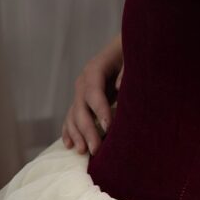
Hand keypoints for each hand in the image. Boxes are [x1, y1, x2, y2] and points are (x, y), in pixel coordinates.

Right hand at [61, 34, 122, 154]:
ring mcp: (80, 91)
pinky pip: (71, 117)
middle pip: (81, 109)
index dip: (101, 110)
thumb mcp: (130, 57)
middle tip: (96, 149)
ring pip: (73, 115)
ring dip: (77, 134)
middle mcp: (83, 82)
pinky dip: (69, 131)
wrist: (121, 48)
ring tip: (83, 151)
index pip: (94, 93)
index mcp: (94, 69)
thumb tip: (118, 87)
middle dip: (88, 130)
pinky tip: (70, 145)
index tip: (109, 127)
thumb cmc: (128, 53)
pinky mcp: (81, 100)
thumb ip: (125, 70)